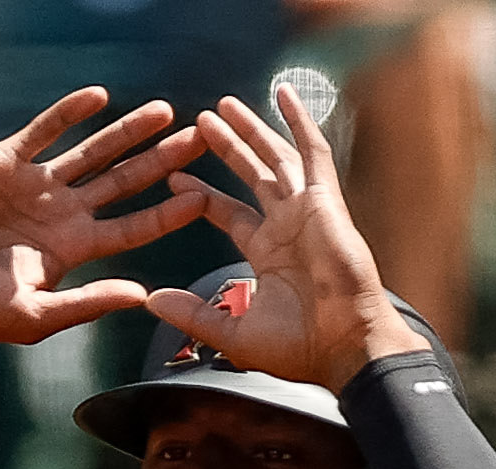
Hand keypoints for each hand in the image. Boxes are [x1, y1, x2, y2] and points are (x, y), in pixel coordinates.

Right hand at [0, 90, 216, 343]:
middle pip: (123, 183)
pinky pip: (44, 130)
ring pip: (92, 152)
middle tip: (200, 139)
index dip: (167, 213)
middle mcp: (61, 214)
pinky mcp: (5, 162)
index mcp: (72, 251)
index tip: (203, 197)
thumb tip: (141, 295)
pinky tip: (99, 97)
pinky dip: (69, 113)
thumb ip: (86, 303)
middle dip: (161, 162)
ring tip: (162, 111)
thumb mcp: (33, 316)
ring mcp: (35, 186)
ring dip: (127, 132)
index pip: (132, 228)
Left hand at [143, 76, 411, 382]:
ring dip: (251, 129)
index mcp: (269, 253)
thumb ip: (192, 314)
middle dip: (227, 148)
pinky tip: (284, 94)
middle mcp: (288, 226)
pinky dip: (300, 121)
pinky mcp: (325, 200)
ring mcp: (308, 209)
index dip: (202, 195)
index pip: (229, 213)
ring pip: (275, 156)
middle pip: (252, 175)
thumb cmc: (300, 348)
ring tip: (223, 105)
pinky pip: (312, 150)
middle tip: (200, 122)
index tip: (174, 178)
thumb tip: (150, 301)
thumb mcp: (233, 333)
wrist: (345, 346)